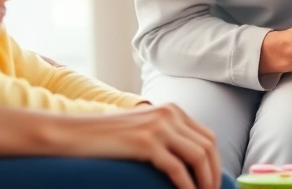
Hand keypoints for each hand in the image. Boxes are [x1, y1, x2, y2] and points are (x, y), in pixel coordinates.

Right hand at [82, 103, 221, 188]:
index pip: (207, 136)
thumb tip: (190, 162)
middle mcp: (169, 114)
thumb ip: (167, 137)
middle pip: (208, 146)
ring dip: (205, 181)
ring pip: (198, 156)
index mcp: (172, 110)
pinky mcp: (146, 142)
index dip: (216, 162)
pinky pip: (177, 168)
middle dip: (214, 173)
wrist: (75, 134)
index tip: (213, 182)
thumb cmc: (107, 139)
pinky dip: (187, 186)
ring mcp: (158, 126)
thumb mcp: (144, 131)